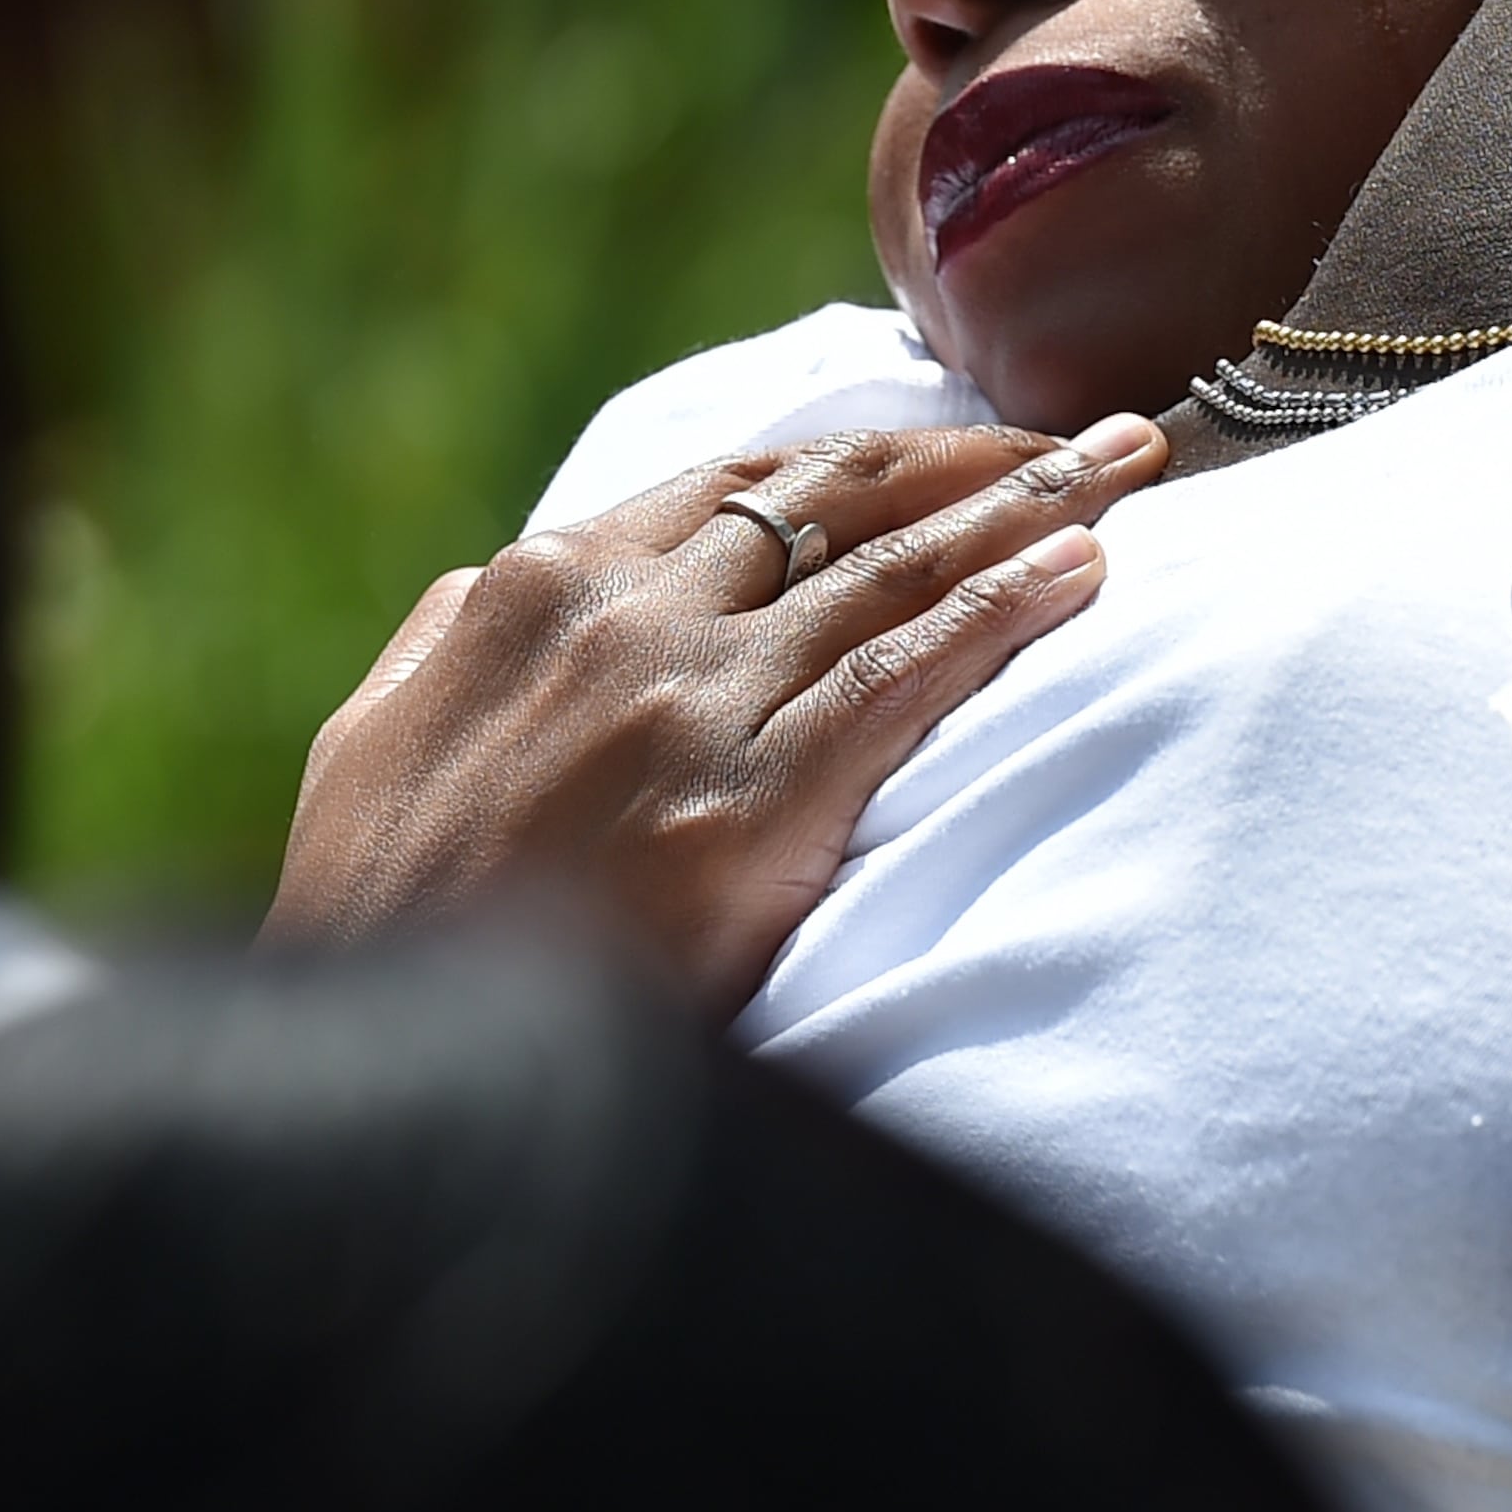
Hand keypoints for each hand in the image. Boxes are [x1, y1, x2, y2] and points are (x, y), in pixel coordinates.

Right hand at [268, 417, 1166, 1012]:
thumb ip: (461, 647)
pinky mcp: (752, 799)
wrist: (374, 1076)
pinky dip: (1008, 609)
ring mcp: (692, 701)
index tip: (974, 439)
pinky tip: (1089, 572)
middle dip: (989, 456)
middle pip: (847, 502)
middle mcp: (624, 616)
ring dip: (1036, 505)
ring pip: (899, 567)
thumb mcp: (381, 742)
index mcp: (539, 589)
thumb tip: (509, 584)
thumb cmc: (380, 921)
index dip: (879, 454)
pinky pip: (909, 675)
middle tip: (1107, 435)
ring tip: (1137, 465)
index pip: (747, 483)